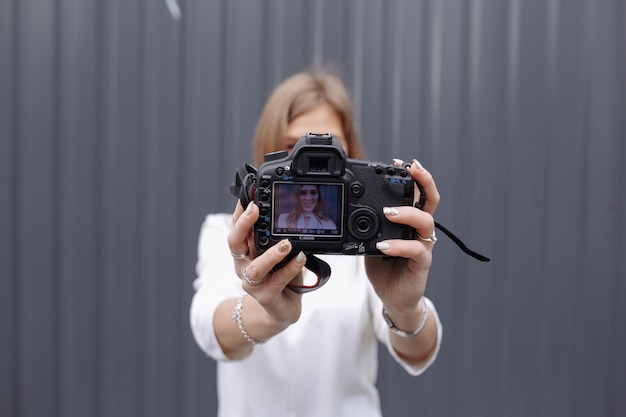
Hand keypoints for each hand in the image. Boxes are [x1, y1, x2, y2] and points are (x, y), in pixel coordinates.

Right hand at [228, 202, 304, 326]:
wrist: (281, 309)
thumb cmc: (280, 276)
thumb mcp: (279, 253)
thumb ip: (279, 237)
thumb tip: (289, 213)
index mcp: (245, 251)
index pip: (237, 227)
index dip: (240, 211)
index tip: (249, 196)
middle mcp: (243, 265)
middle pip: (234, 243)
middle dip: (243, 225)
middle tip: (255, 209)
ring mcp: (252, 283)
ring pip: (255, 268)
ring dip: (270, 254)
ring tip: (286, 244)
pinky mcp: (265, 297)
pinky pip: (277, 281)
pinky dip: (290, 268)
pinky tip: (300, 258)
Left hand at [364, 159, 439, 313]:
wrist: (393, 296)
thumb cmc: (384, 266)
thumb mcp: (372, 239)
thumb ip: (367, 224)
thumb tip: (348, 208)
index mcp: (409, 220)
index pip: (416, 193)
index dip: (412, 176)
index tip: (399, 162)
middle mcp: (420, 230)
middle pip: (430, 200)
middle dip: (423, 181)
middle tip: (411, 170)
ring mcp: (423, 245)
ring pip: (425, 222)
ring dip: (407, 213)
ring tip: (389, 212)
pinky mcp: (422, 262)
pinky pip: (415, 250)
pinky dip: (399, 245)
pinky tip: (384, 245)